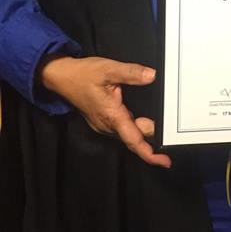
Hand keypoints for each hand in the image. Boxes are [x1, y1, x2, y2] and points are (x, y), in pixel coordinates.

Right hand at [39, 55, 171, 167]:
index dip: (150, 153)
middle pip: (135, 138)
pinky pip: (122, 129)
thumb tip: (152, 76)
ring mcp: (104, 125)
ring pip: (128, 134)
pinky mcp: (102, 121)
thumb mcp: (109, 69)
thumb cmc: (83, 74)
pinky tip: (142, 119)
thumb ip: (131, 73)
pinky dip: (134, 127)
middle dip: (152, 135)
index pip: (134, 140)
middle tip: (168, 126)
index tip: (165, 161)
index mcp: (112, 116)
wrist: (62, 77)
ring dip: (142, 131)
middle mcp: (108, 125)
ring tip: (160, 123)